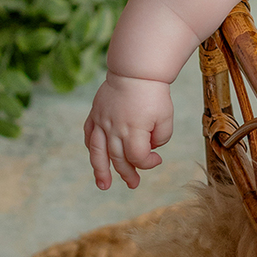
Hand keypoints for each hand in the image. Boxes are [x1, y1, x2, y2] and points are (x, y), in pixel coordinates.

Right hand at [84, 72, 173, 189]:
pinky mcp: (96, 113)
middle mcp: (115, 129)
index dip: (148, 163)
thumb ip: (161, 137)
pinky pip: (90, 134)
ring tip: (103, 185)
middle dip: (127, 174)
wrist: (136, 71)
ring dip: (100, 170)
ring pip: (98, 152)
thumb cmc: (154, 93)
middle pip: (118, 159)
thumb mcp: (166, 117)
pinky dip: (92, 147)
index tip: (157, 159)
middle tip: (134, 184)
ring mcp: (102, 122)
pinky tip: (96, 156)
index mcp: (134, 131)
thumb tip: (150, 147)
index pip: (137, 158)